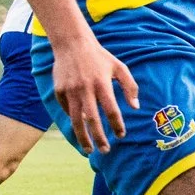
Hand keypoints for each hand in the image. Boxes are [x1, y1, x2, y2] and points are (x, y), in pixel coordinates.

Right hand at [51, 31, 137, 153]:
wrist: (72, 44)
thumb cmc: (100, 57)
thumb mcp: (120, 67)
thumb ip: (130, 87)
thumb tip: (135, 107)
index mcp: (102, 84)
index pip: (112, 110)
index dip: (117, 125)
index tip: (121, 135)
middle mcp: (85, 89)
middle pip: (92, 120)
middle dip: (99, 138)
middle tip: (105, 151)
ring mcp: (70, 91)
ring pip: (75, 120)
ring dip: (82, 137)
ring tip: (88, 149)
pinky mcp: (58, 91)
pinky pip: (66, 110)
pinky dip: (73, 121)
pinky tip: (80, 129)